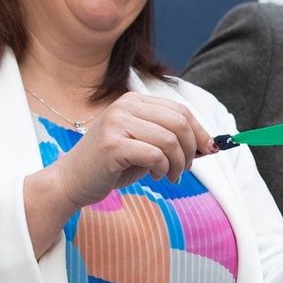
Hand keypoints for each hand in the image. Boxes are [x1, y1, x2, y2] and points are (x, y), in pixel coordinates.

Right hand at [47, 93, 213, 207]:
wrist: (72, 180)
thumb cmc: (112, 164)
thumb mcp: (144, 145)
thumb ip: (171, 139)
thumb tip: (209, 144)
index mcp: (134, 101)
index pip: (180, 110)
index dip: (200, 131)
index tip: (209, 150)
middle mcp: (125, 106)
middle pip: (179, 122)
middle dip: (191, 149)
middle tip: (185, 169)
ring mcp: (117, 123)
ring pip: (169, 140)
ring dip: (177, 164)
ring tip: (170, 176)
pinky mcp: (112, 145)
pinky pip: (155, 155)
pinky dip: (162, 169)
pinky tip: (155, 176)